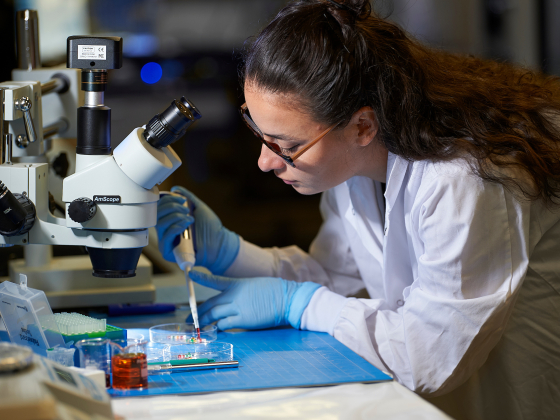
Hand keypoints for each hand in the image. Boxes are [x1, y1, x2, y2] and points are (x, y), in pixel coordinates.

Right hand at [156, 186, 239, 274]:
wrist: (220, 243)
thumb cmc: (211, 228)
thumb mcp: (198, 208)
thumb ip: (187, 197)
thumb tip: (175, 189)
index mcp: (170, 220)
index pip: (159, 207)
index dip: (168, 200)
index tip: (182, 198)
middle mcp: (166, 231)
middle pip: (157, 215)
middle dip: (171, 207)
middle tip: (186, 209)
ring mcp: (166, 242)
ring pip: (160, 225)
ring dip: (175, 217)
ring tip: (190, 218)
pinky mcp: (168, 252)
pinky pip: (165, 237)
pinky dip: (175, 227)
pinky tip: (185, 225)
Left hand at [187, 269, 320, 330]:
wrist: (287, 298)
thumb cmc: (275, 291)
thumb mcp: (255, 285)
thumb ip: (241, 292)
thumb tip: (233, 300)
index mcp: (237, 284)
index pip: (215, 281)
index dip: (202, 278)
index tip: (191, 274)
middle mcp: (234, 295)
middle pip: (211, 303)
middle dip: (199, 311)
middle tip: (191, 317)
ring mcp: (238, 308)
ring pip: (214, 314)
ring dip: (205, 321)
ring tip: (198, 327)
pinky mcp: (243, 320)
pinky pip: (226, 324)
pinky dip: (219, 327)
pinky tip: (216, 330)